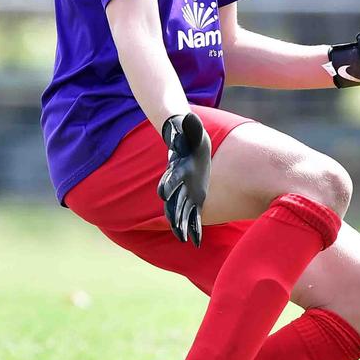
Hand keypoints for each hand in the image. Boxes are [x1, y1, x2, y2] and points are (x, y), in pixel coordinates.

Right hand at [157, 112, 210, 246]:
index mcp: (176, 168)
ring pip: (180, 212)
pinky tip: (195, 242)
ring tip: (184, 239)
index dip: (167, 185)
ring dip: (181, 225)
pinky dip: (193, 228)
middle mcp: (177, 184)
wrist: (187, 144)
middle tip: (175, 226)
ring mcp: (184, 192)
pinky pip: (192, 216)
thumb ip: (189, 126)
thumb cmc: (190, 136)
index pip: (169, 178)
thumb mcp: (192, 130)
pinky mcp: (194, 198)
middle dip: (174, 213)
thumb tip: (188, 117)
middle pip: (173, 200)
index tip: (163, 194)